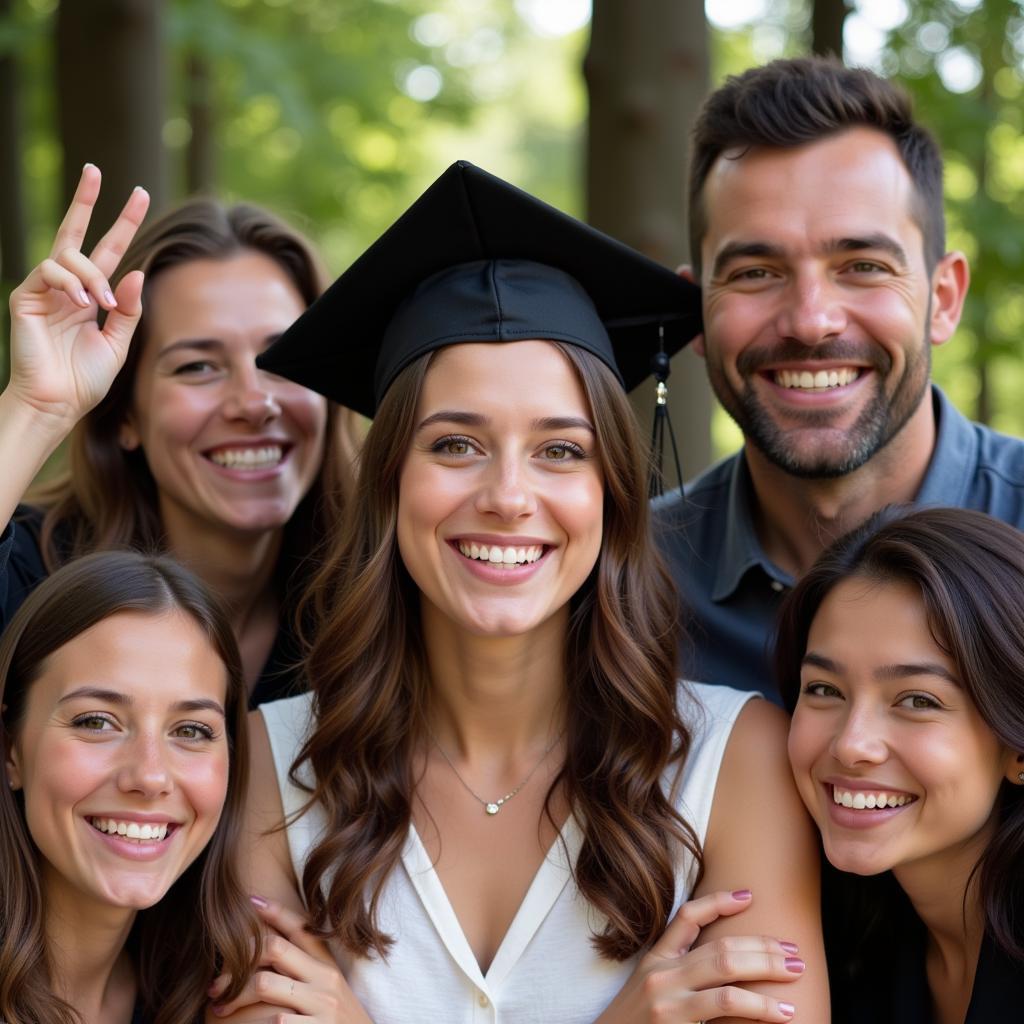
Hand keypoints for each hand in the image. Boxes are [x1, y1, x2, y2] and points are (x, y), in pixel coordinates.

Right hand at [6, 163, 148, 430]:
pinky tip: (82, 302)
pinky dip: (71, 283)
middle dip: (86, 200)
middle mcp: (67, 287)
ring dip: (93, 275)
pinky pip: (50, 271)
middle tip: (94, 169)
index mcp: (92, 296)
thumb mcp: (119, 342)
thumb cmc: (86, 378)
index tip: (138, 193)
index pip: (108, 252)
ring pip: (69, 255)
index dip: (123, 223)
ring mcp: (45, 289)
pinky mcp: (25, 295)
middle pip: (76, 232)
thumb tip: (138, 270)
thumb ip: (129, 308)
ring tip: (103, 304)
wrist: (58, 402)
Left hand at [207, 897, 372, 1022]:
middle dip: (238, 962)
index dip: (274, 911)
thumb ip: (305, 968)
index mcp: (327, 964)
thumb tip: (268, 949)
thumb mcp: (329, 987)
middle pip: (275, 948)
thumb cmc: (338, 1019)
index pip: (299, 927)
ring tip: (219, 1009)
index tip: (249, 901)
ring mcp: (321, 1004)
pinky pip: (274, 1022)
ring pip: (266, 984)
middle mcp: (325, 978)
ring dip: (234, 996)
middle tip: (215, 983)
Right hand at [596, 890, 800, 1022]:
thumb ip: (678, 974)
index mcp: (654, 960)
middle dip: (762, 948)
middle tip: (795, 953)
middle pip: (719, 947)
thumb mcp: (648, 990)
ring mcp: (668, 1000)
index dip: (718, 903)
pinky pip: (724, 1009)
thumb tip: (726, 963)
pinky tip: (782, 1013)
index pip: (686, 917)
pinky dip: (758, 1010)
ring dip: (767, 974)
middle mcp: (661, 974)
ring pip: (726, 976)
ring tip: (795, 977)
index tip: (749, 896)